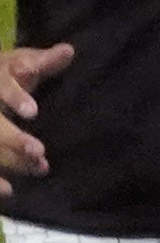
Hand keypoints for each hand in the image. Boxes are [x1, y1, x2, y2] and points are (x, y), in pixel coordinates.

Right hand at [0, 41, 68, 188]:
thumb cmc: (2, 74)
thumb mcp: (18, 63)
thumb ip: (41, 62)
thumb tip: (69, 51)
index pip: (2, 86)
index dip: (15, 98)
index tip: (33, 112)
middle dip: (12, 138)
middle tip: (39, 151)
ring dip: (10, 160)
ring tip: (40, 168)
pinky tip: (9, 191)